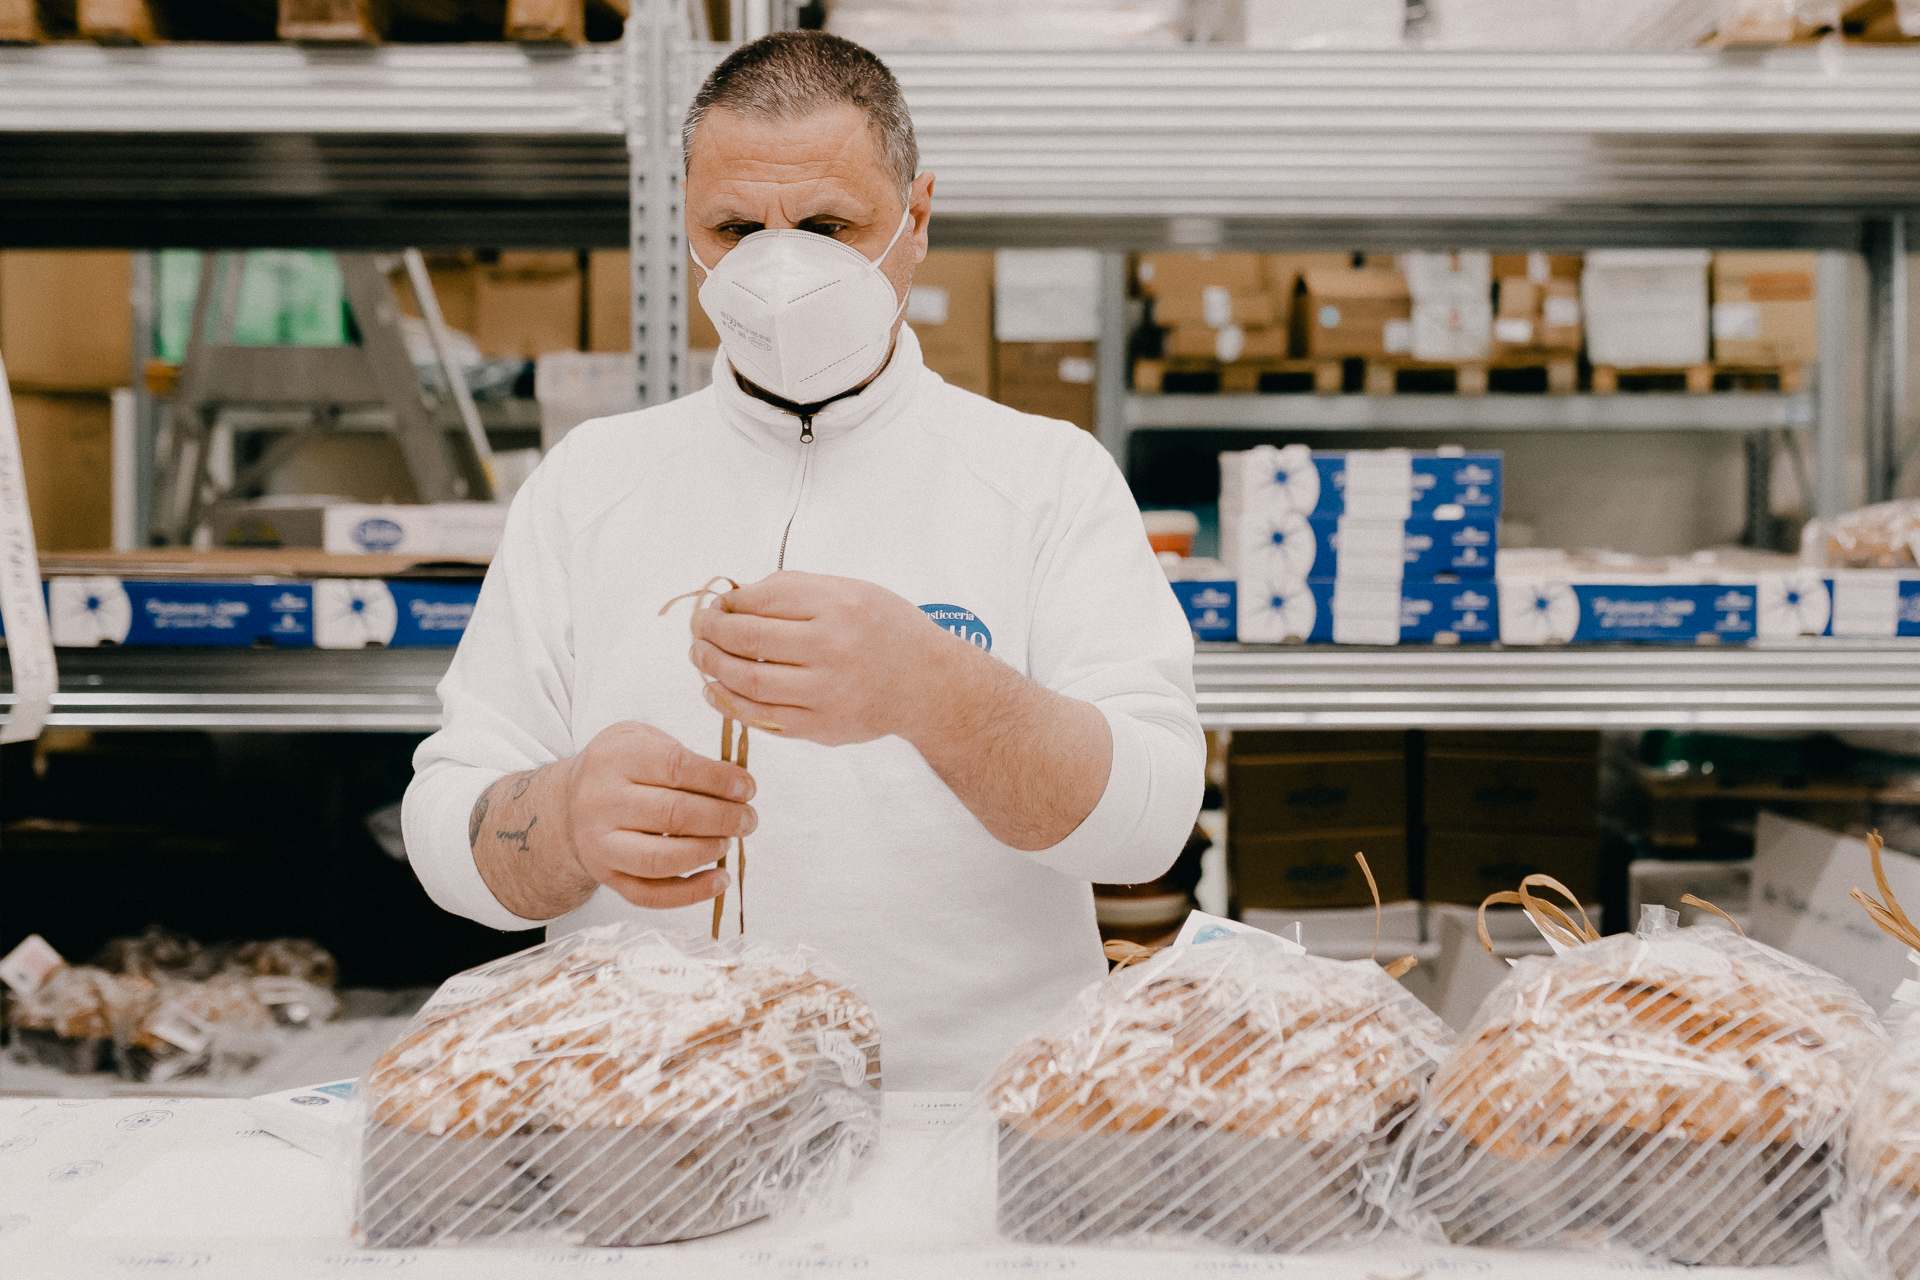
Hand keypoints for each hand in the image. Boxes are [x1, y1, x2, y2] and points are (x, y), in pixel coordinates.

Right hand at [564, 721, 756, 908]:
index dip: (719, 779)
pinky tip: (719, 879)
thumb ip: (684, 754)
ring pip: (661, 859)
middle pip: (673, 815)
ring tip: (728, 842)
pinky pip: (651, 895)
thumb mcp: (640, 740)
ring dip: (707, 852)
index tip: (747, 788)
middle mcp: (600, 802)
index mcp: (614, 758)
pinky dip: (692, 893)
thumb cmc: (618, 770)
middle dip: (722, 818)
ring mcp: (600, 844)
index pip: (675, 767)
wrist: (566, 805)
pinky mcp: (606, 877)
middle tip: (747, 819)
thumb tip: (736, 783)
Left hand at [690, 571, 965, 747]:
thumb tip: (732, 601)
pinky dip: (730, 703)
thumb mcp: (850, 590)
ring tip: (701, 657)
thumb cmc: (884, 630)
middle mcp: (834, 648)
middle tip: (698, 630)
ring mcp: (828, 692)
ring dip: (713, 668)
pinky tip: (715, 690)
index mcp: (839, 606)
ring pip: (749, 682)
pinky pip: (763, 718)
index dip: (727, 604)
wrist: (928, 684)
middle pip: (748, 640)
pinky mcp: (823, 727)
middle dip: (711, 634)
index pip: (761, 601)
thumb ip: (794, 591)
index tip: (716, 606)